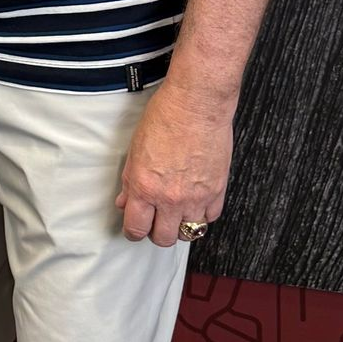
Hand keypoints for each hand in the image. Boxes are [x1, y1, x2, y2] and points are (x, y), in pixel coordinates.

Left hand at [115, 79, 232, 245]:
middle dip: (156, 232)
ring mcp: (195, 197)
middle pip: (163, 238)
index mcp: (144, 186)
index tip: (135, 228)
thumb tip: (125, 201)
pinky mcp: (217, 191)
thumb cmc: (166, 116)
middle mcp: (170, 197)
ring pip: (188, 233)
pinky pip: (210, 218)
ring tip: (177, 212)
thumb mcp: (136, 148)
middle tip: (156, 219)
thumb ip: (129, 180)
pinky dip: (202, 214)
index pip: (136, 229)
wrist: (197, 103)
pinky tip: (196, 201)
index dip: (133, 232)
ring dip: (181, 225)